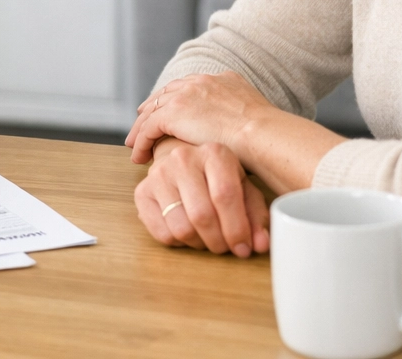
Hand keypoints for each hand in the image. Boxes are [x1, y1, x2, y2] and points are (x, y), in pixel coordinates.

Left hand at [126, 71, 273, 162]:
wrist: (261, 134)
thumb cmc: (264, 136)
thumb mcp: (253, 117)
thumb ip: (240, 116)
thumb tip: (239, 131)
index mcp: (221, 80)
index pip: (189, 87)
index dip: (175, 100)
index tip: (167, 110)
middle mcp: (200, 82)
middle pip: (166, 94)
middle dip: (153, 109)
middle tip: (142, 122)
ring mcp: (185, 95)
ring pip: (153, 111)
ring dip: (142, 128)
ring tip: (134, 144)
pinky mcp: (173, 113)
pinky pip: (149, 128)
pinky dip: (141, 142)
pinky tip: (138, 156)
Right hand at [134, 139, 269, 256]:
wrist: (183, 164)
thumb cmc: (218, 179)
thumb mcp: (243, 189)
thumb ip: (255, 216)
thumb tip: (260, 245)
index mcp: (214, 153)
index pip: (225, 195)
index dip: (237, 229)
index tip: (244, 248)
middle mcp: (183, 158)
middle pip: (202, 214)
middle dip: (218, 242)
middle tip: (226, 248)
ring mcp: (158, 174)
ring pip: (181, 228)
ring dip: (199, 244)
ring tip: (208, 240)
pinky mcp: (141, 192)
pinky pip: (162, 233)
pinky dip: (180, 244)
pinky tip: (189, 234)